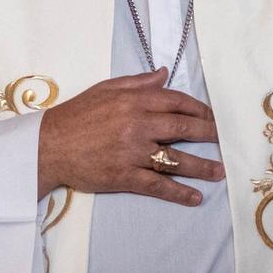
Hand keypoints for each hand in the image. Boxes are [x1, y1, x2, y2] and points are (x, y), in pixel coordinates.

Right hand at [36, 69, 222, 205]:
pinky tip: (194, 198)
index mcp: (133, 101)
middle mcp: (137, 125)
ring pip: (176, 160)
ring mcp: (132, 152)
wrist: (48, 145)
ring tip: (220, 172)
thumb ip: (138, 83)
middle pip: (183, 128)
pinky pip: (157, 186)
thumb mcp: (106, 90)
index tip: (211, 117)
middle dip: (208, 134)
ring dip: (202, 167)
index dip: (199, 109)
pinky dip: (178, 192)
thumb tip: (164, 74)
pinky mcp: (124, 176)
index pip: (176, 101)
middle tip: (224, 140)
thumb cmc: (76, 115)